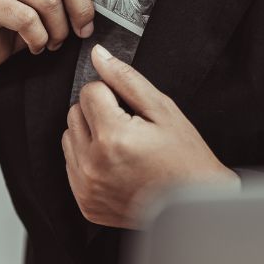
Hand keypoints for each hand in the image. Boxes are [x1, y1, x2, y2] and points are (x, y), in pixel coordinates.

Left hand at [61, 45, 239, 228]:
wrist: (194, 207)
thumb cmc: (186, 160)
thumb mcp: (163, 110)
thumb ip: (126, 79)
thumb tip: (99, 56)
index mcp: (113, 137)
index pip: (89, 91)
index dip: (111, 94)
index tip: (129, 109)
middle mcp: (93, 163)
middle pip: (75, 113)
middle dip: (98, 113)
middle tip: (129, 127)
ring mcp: (86, 186)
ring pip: (69, 138)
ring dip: (90, 135)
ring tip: (123, 147)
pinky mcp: (84, 202)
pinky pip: (71, 166)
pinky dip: (88, 160)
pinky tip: (116, 165)